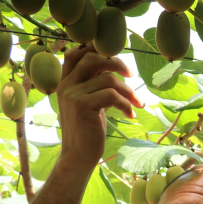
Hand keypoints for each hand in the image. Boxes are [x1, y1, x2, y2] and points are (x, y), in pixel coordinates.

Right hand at [56, 44, 141, 169]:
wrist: (79, 155)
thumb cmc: (88, 129)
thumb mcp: (90, 102)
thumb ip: (95, 85)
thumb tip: (116, 69)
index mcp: (66, 82)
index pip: (76, 53)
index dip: (96, 48)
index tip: (117, 58)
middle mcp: (66, 85)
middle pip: (92, 58)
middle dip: (117, 63)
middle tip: (131, 76)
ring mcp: (73, 94)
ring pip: (108, 78)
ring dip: (128, 91)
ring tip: (137, 104)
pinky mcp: (83, 106)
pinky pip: (111, 95)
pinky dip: (126, 104)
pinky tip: (131, 114)